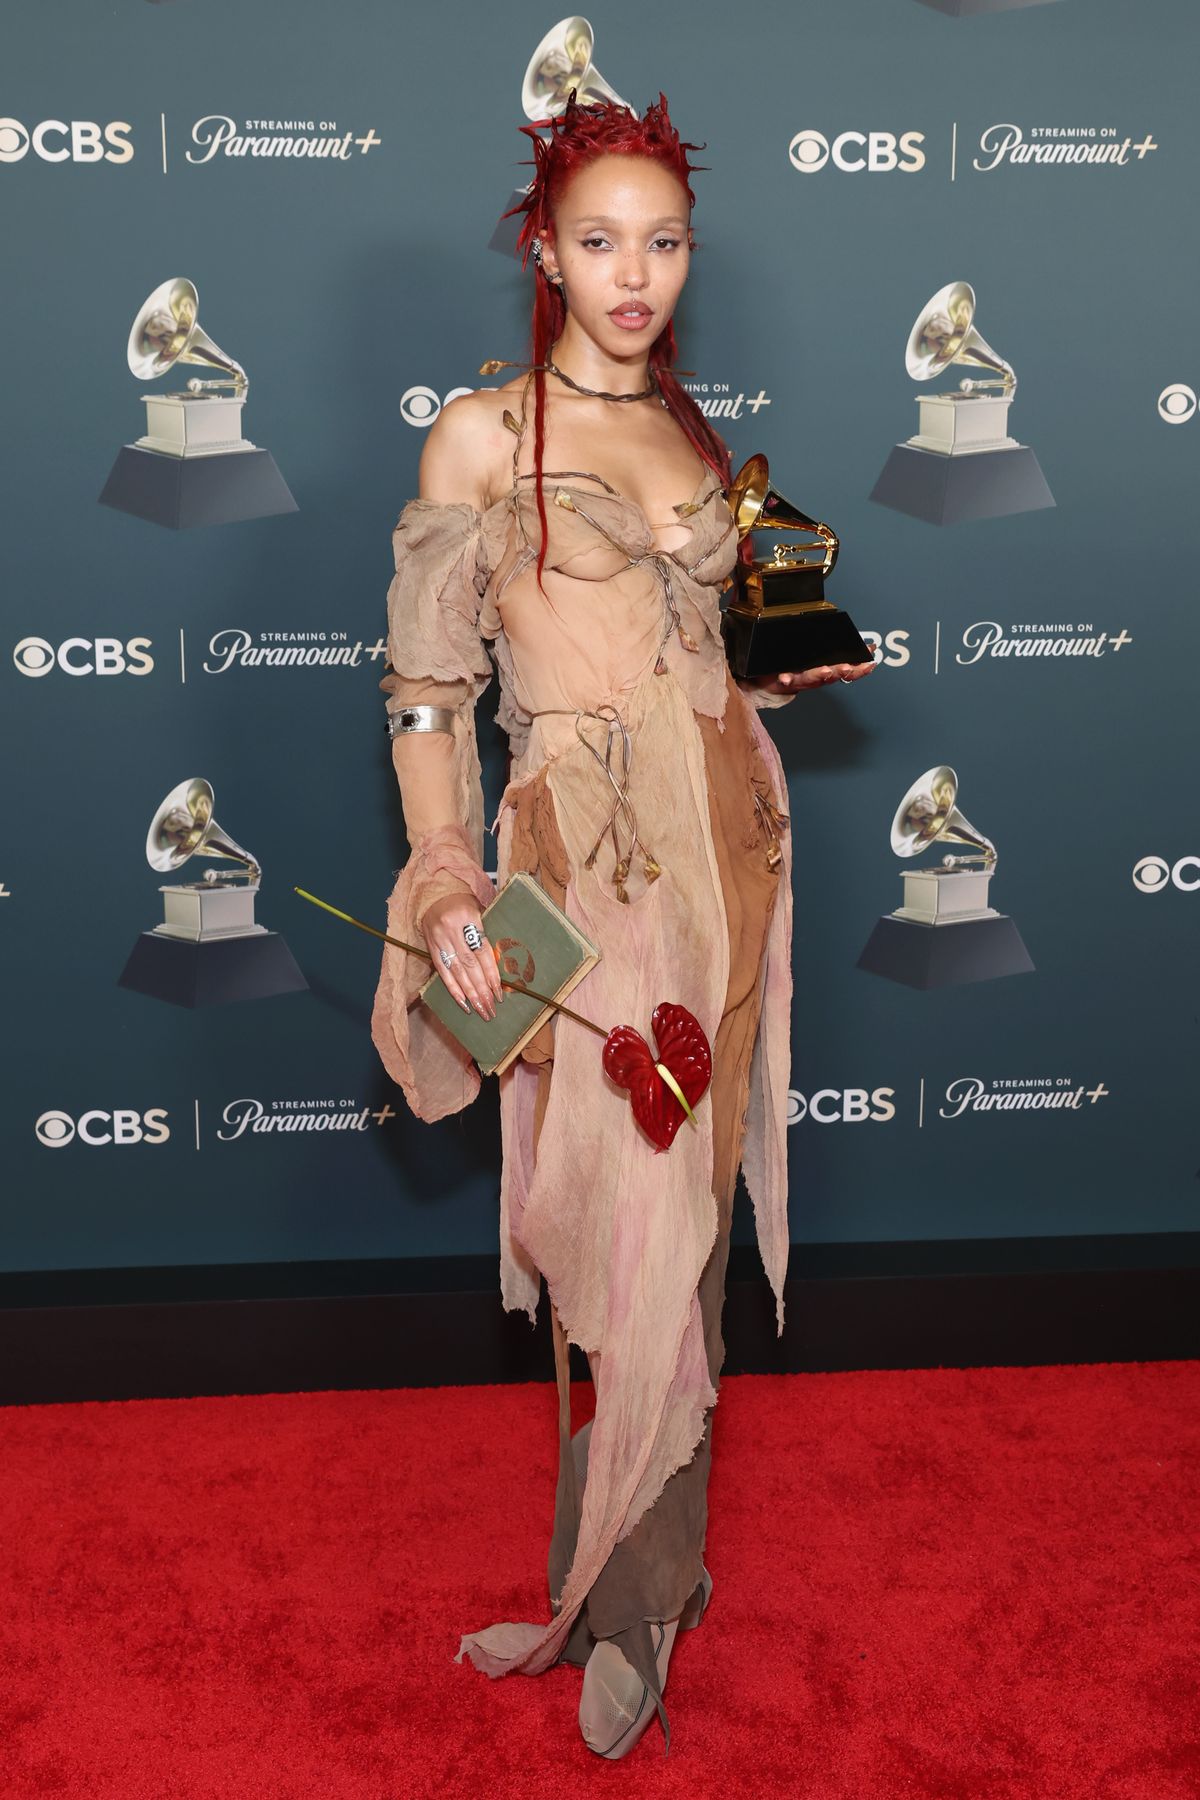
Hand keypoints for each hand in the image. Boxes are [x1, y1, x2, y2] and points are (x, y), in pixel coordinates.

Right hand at [420, 890, 502, 1020]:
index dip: (491, 974)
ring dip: (470, 994)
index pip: (482, 952)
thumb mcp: (480, 912)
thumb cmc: (464, 906)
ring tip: (481, 1010)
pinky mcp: (431, 949)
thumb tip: (503, 965)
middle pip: (469, 965)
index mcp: (468, 918)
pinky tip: (463, 1004)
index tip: (500, 992)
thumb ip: (488, 936)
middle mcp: (452, 931)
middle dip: (481, 990)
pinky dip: (453, 990)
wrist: (435, 896)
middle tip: (491, 1009)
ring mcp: (439, 941)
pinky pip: (442, 972)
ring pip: (456, 972)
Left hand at [750, 657, 877, 693]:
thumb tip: (869, 646)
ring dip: (819, 675)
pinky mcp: (783, 679)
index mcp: (826, 670)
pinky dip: (786, 678)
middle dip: (841, 671)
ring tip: (825, 670)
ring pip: (811, 678)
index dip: (860, 669)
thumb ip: (840, 653)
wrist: (769, 682)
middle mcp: (815, 677)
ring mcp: (800, 679)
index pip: (848, 670)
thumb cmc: (797, 669)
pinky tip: (785, 677)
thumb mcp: (820, 660)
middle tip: (848, 667)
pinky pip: (784, 679)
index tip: (870, 663)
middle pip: (832, 675)